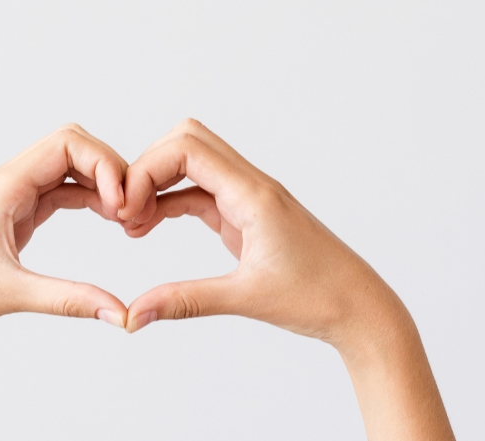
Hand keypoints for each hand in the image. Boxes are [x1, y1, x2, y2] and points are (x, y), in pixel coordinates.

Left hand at [0, 124, 129, 344]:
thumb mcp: (12, 295)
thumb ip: (71, 300)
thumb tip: (119, 313)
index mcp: (3, 187)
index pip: (66, 144)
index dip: (104, 165)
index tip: (123, 203)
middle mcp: (8, 182)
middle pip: (72, 148)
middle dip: (108, 170)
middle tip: (131, 207)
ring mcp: (11, 196)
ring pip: (67, 169)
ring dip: (100, 185)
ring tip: (124, 216)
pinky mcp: (15, 213)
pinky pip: (59, 192)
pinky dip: (86, 199)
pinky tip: (106, 217)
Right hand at [117, 118, 454, 439]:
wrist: (359, 307)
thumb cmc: (319, 297)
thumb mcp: (245, 298)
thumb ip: (185, 301)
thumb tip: (133, 315)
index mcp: (254, 194)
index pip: (188, 150)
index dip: (146, 171)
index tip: (125, 210)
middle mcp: (251, 185)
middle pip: (187, 142)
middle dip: (148, 169)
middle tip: (125, 211)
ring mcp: (248, 198)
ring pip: (193, 165)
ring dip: (158, 185)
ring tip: (132, 222)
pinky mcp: (245, 215)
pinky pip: (200, 194)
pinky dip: (171, 203)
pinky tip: (151, 226)